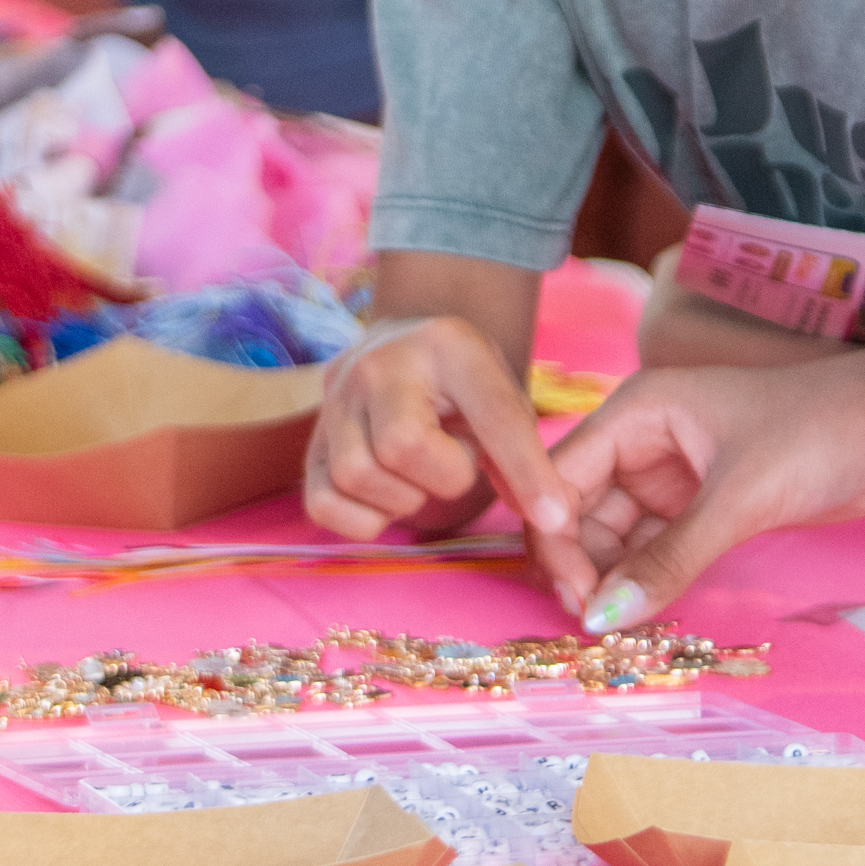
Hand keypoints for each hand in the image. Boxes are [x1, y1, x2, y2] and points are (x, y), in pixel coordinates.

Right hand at [304, 314, 593, 594]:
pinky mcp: (310, 445)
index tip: (554, 516)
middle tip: (454, 463)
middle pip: (401, 447)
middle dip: (443, 477)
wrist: (404, 347)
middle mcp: (380, 365)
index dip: (526, 470)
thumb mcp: (502, 397)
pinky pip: (322, 503)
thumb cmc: (461, 384)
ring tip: (421, 475)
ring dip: (402, 498)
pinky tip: (388, 498)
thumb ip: (524, 456)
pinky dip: (361, 520)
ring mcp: (335, 401)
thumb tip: (552, 521)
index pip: (491, 413)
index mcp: (448, 345)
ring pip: (355, 474)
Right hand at [542, 350, 864, 629]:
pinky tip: (645, 618)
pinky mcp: (708, 510)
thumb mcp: (743, 495)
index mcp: (641, 411)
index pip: (563, 478)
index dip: (553, 537)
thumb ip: (671, 558)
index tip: (569, 598)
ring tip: (618, 633)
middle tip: (594, 628)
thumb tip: (602, 619)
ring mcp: (677, 479)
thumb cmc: (823, 431)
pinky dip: (648, 584)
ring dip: (613, 583)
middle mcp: (647, 442)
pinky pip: (657, 552)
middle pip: (582, 514)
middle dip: (581, 568)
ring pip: (618, 540)